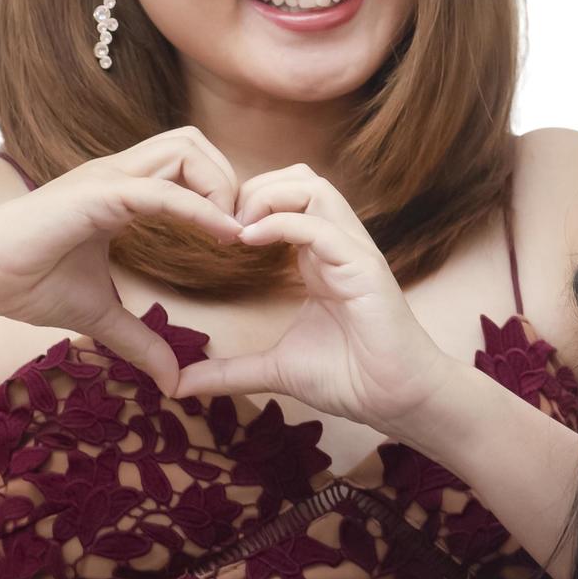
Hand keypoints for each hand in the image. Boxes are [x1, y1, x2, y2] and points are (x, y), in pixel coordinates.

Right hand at [0, 127, 243, 394]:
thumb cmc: (25, 284)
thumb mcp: (99, 317)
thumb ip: (139, 341)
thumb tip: (173, 381)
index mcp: (121, 190)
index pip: (188, 164)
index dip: (222, 193)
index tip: (243, 238)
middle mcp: (118, 173)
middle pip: (195, 141)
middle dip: (230, 178)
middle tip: (241, 230)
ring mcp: (106, 177)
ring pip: (186, 148)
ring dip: (220, 185)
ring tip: (231, 232)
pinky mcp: (96, 195)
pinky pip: (163, 191)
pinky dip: (200, 209)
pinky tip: (224, 237)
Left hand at [170, 165, 454, 439]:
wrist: (396, 400)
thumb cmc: (350, 378)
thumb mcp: (275, 368)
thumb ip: (229, 370)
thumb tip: (180, 385)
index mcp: (321, 258)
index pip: (289, 198)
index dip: (249, 203)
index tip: (216, 235)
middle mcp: (339, 245)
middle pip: (301, 178)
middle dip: (256, 189)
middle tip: (224, 225)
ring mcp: (354, 252)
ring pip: (314, 187)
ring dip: (269, 197)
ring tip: (239, 229)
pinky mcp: (364, 269)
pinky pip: (321, 227)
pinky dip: (282, 224)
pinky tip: (250, 242)